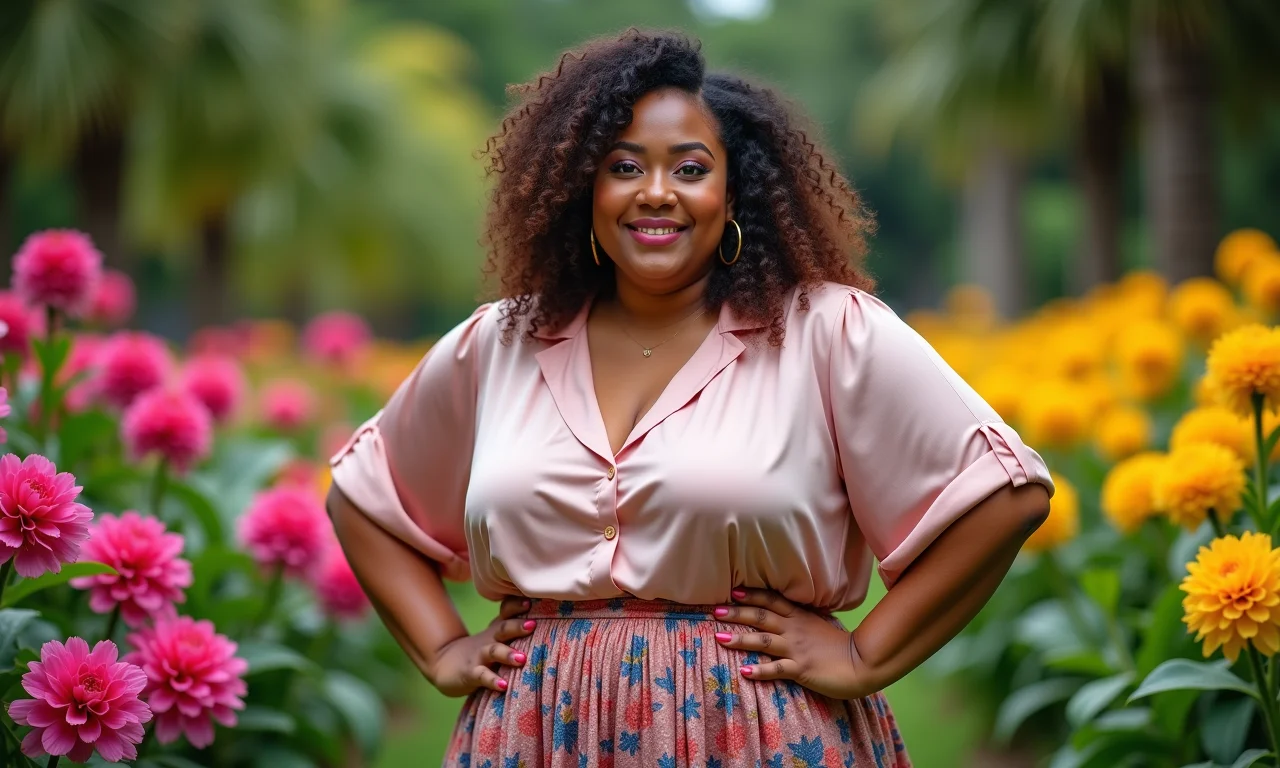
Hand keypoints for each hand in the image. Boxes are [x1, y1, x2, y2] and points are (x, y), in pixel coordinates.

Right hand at [426, 595, 534, 696]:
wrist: (445, 665)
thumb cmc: (481, 651)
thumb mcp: (496, 638)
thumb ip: (515, 631)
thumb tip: (546, 624)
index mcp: (497, 630)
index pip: (507, 613)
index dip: (517, 606)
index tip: (531, 601)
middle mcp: (489, 640)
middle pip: (503, 628)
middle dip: (517, 626)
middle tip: (532, 624)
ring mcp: (479, 656)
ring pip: (493, 651)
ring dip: (507, 654)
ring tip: (521, 659)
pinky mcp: (470, 673)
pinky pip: (482, 676)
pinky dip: (492, 680)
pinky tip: (503, 686)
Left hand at [713, 588, 875, 699]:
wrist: (863, 663)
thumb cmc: (840, 647)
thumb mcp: (818, 625)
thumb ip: (800, 620)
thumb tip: (781, 615)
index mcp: (799, 617)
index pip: (772, 601)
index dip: (752, 595)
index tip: (733, 591)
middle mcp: (795, 629)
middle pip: (761, 617)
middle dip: (737, 613)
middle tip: (715, 611)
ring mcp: (798, 649)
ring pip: (764, 641)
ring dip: (741, 639)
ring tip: (720, 638)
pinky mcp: (802, 669)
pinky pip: (777, 669)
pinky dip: (760, 670)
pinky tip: (744, 671)